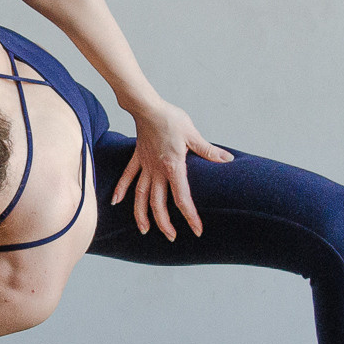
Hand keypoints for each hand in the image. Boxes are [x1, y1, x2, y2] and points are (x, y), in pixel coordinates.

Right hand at [110, 101, 232, 239]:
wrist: (148, 107)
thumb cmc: (171, 119)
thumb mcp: (193, 135)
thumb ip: (208, 151)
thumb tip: (227, 160)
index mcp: (173, 167)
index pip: (182, 198)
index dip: (190, 216)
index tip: (197, 230)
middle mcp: (157, 171)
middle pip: (158, 203)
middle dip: (164, 223)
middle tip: (172, 236)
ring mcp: (145, 166)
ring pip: (141, 196)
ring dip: (141, 214)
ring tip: (144, 230)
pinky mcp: (137, 158)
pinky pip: (128, 177)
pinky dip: (121, 189)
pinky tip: (115, 202)